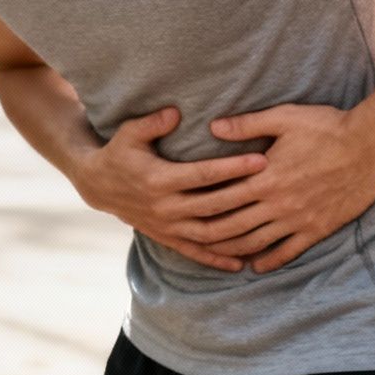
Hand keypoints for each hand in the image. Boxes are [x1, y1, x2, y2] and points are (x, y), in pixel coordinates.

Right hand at [69, 106, 269, 271]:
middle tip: (276, 187)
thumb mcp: (130, 132)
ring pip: (208, 233)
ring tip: (267, 226)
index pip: (204, 174)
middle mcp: (165, 207)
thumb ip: (153, 123)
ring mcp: (166, 226)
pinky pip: (195, 252)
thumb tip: (176, 112)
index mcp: (158, 179)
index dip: (233, 168)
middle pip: (213, 205)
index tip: (261, 160)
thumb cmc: (119, 152)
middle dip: (246, 196)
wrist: (97, 185)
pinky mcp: (166, 238)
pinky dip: (218, 259)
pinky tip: (242, 262)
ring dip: (239, 231)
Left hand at [185, 104, 374, 272]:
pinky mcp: (317, 229)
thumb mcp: (283, 118)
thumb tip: (213, 126)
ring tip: (215, 255)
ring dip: (234, 251)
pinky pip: (289, 252)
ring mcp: (297, 220)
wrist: (369, 146)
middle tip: (189, 239)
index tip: (183, 210)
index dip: (201, 205)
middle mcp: (277, 204)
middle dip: (209, 234)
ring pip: (257, 243)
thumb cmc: (325, 127)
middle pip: (234, 226)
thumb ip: (246, 126)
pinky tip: (257, 267)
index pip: (223, 197)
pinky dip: (270, 262)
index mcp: (265, 178)